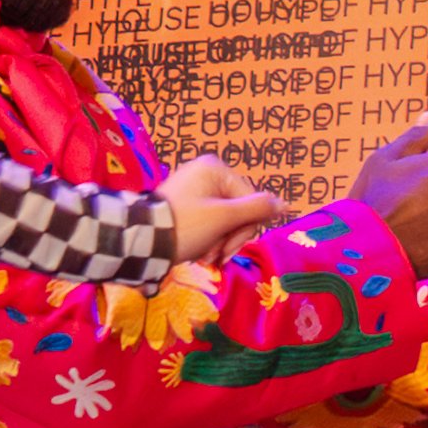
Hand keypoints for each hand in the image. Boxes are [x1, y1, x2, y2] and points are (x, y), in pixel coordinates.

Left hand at [161, 156, 286, 268]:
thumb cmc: (187, 225)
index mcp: (215, 169)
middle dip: (230, 238)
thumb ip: (257, 209)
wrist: (143, 242)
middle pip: (238, 210)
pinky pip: (210, 221)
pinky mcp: (185, 205)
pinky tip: (199, 253)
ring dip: (220, 242)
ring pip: (225, 219)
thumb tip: (285, 204)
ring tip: (206, 258)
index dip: (246, 227)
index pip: (251, 199)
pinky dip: (209, 240)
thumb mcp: (224, 218)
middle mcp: (206, 173)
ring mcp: (194, 189)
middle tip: (217, 258)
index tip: (230, 249)